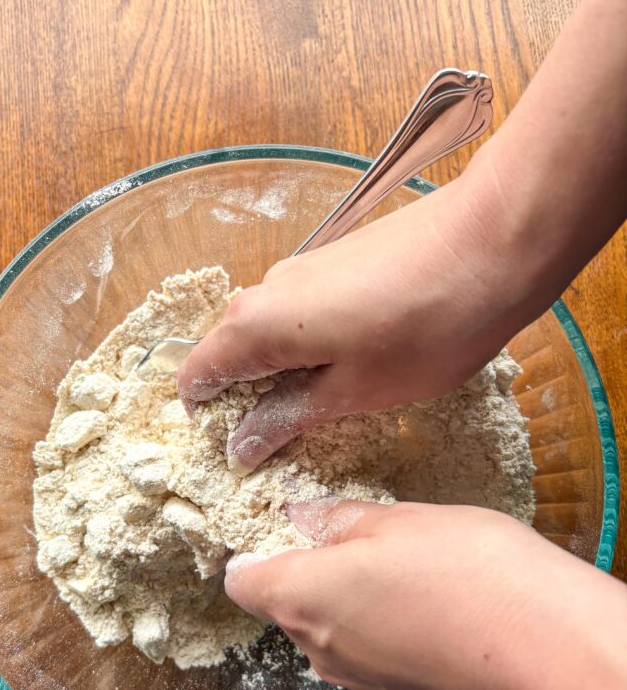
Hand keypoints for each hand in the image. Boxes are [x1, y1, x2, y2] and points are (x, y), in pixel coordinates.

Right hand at [178, 172, 531, 472]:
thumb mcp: (355, 391)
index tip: (241, 450)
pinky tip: (362, 359)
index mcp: (254, 325)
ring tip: (337, 402)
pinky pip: (301, 311)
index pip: (196, 374)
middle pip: (231, 351)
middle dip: (250, 398)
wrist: (495, 239)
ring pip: (270, 331)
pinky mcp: (335, 259)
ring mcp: (301, 269)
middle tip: (295, 438)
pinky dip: (313, 343)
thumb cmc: (426, 328)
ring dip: (286, 371)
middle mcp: (264, 289)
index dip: (209, 418)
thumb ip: (287, 418)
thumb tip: (237, 448)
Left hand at [225, 500, 626, 689]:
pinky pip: (370, 655)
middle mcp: (318, 650)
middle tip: (356, 532)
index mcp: (301, 599)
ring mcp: (360, 682)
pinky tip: (427, 602)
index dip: (252, 550)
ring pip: (330, 632)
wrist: (551, 663)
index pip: (241, 581)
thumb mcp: (400, 521)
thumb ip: (339, 520)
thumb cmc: (470, 575)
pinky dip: (382, 628)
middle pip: (286, 606)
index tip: (279, 524)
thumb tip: (301, 517)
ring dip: (349, 599)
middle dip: (308, 569)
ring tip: (401, 563)